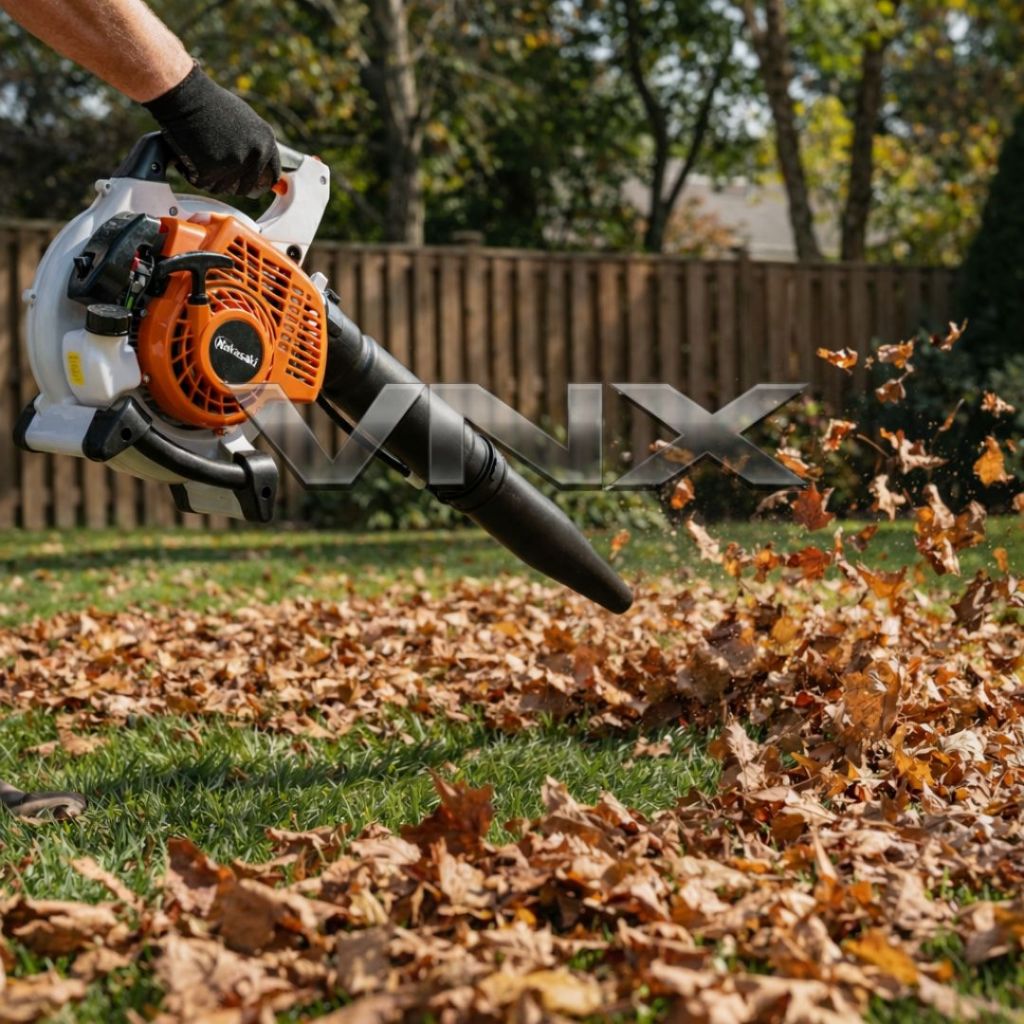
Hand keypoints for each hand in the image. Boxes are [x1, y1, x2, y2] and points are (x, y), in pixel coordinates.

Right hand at [143, 62, 280, 196]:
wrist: (186, 96)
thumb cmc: (212, 104)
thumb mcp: (247, 121)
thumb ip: (257, 144)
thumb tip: (263, 164)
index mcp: (267, 143)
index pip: (272, 175)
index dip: (259, 182)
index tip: (251, 185)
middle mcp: (255, 155)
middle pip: (246, 187)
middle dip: (232, 185)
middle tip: (218, 172)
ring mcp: (234, 164)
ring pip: (223, 188)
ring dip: (211, 179)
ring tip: (201, 156)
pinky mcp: (212, 171)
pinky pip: (203, 184)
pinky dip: (194, 174)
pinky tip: (191, 156)